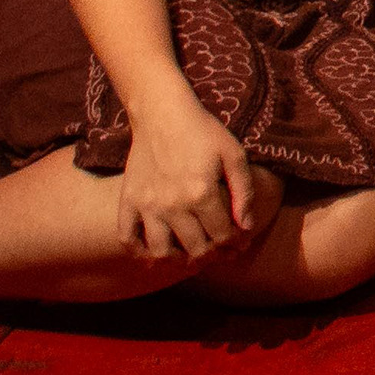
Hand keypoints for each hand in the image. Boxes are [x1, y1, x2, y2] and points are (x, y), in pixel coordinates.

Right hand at [118, 96, 258, 261]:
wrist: (162, 113)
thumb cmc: (203, 131)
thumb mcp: (234, 154)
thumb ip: (244, 191)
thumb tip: (247, 225)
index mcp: (202, 193)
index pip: (222, 235)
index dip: (234, 243)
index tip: (240, 244)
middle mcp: (173, 205)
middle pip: (195, 248)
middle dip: (213, 255)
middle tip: (220, 252)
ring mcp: (147, 205)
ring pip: (161, 251)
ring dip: (179, 260)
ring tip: (190, 255)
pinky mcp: (128, 201)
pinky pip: (127, 238)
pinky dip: (139, 252)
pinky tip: (154, 254)